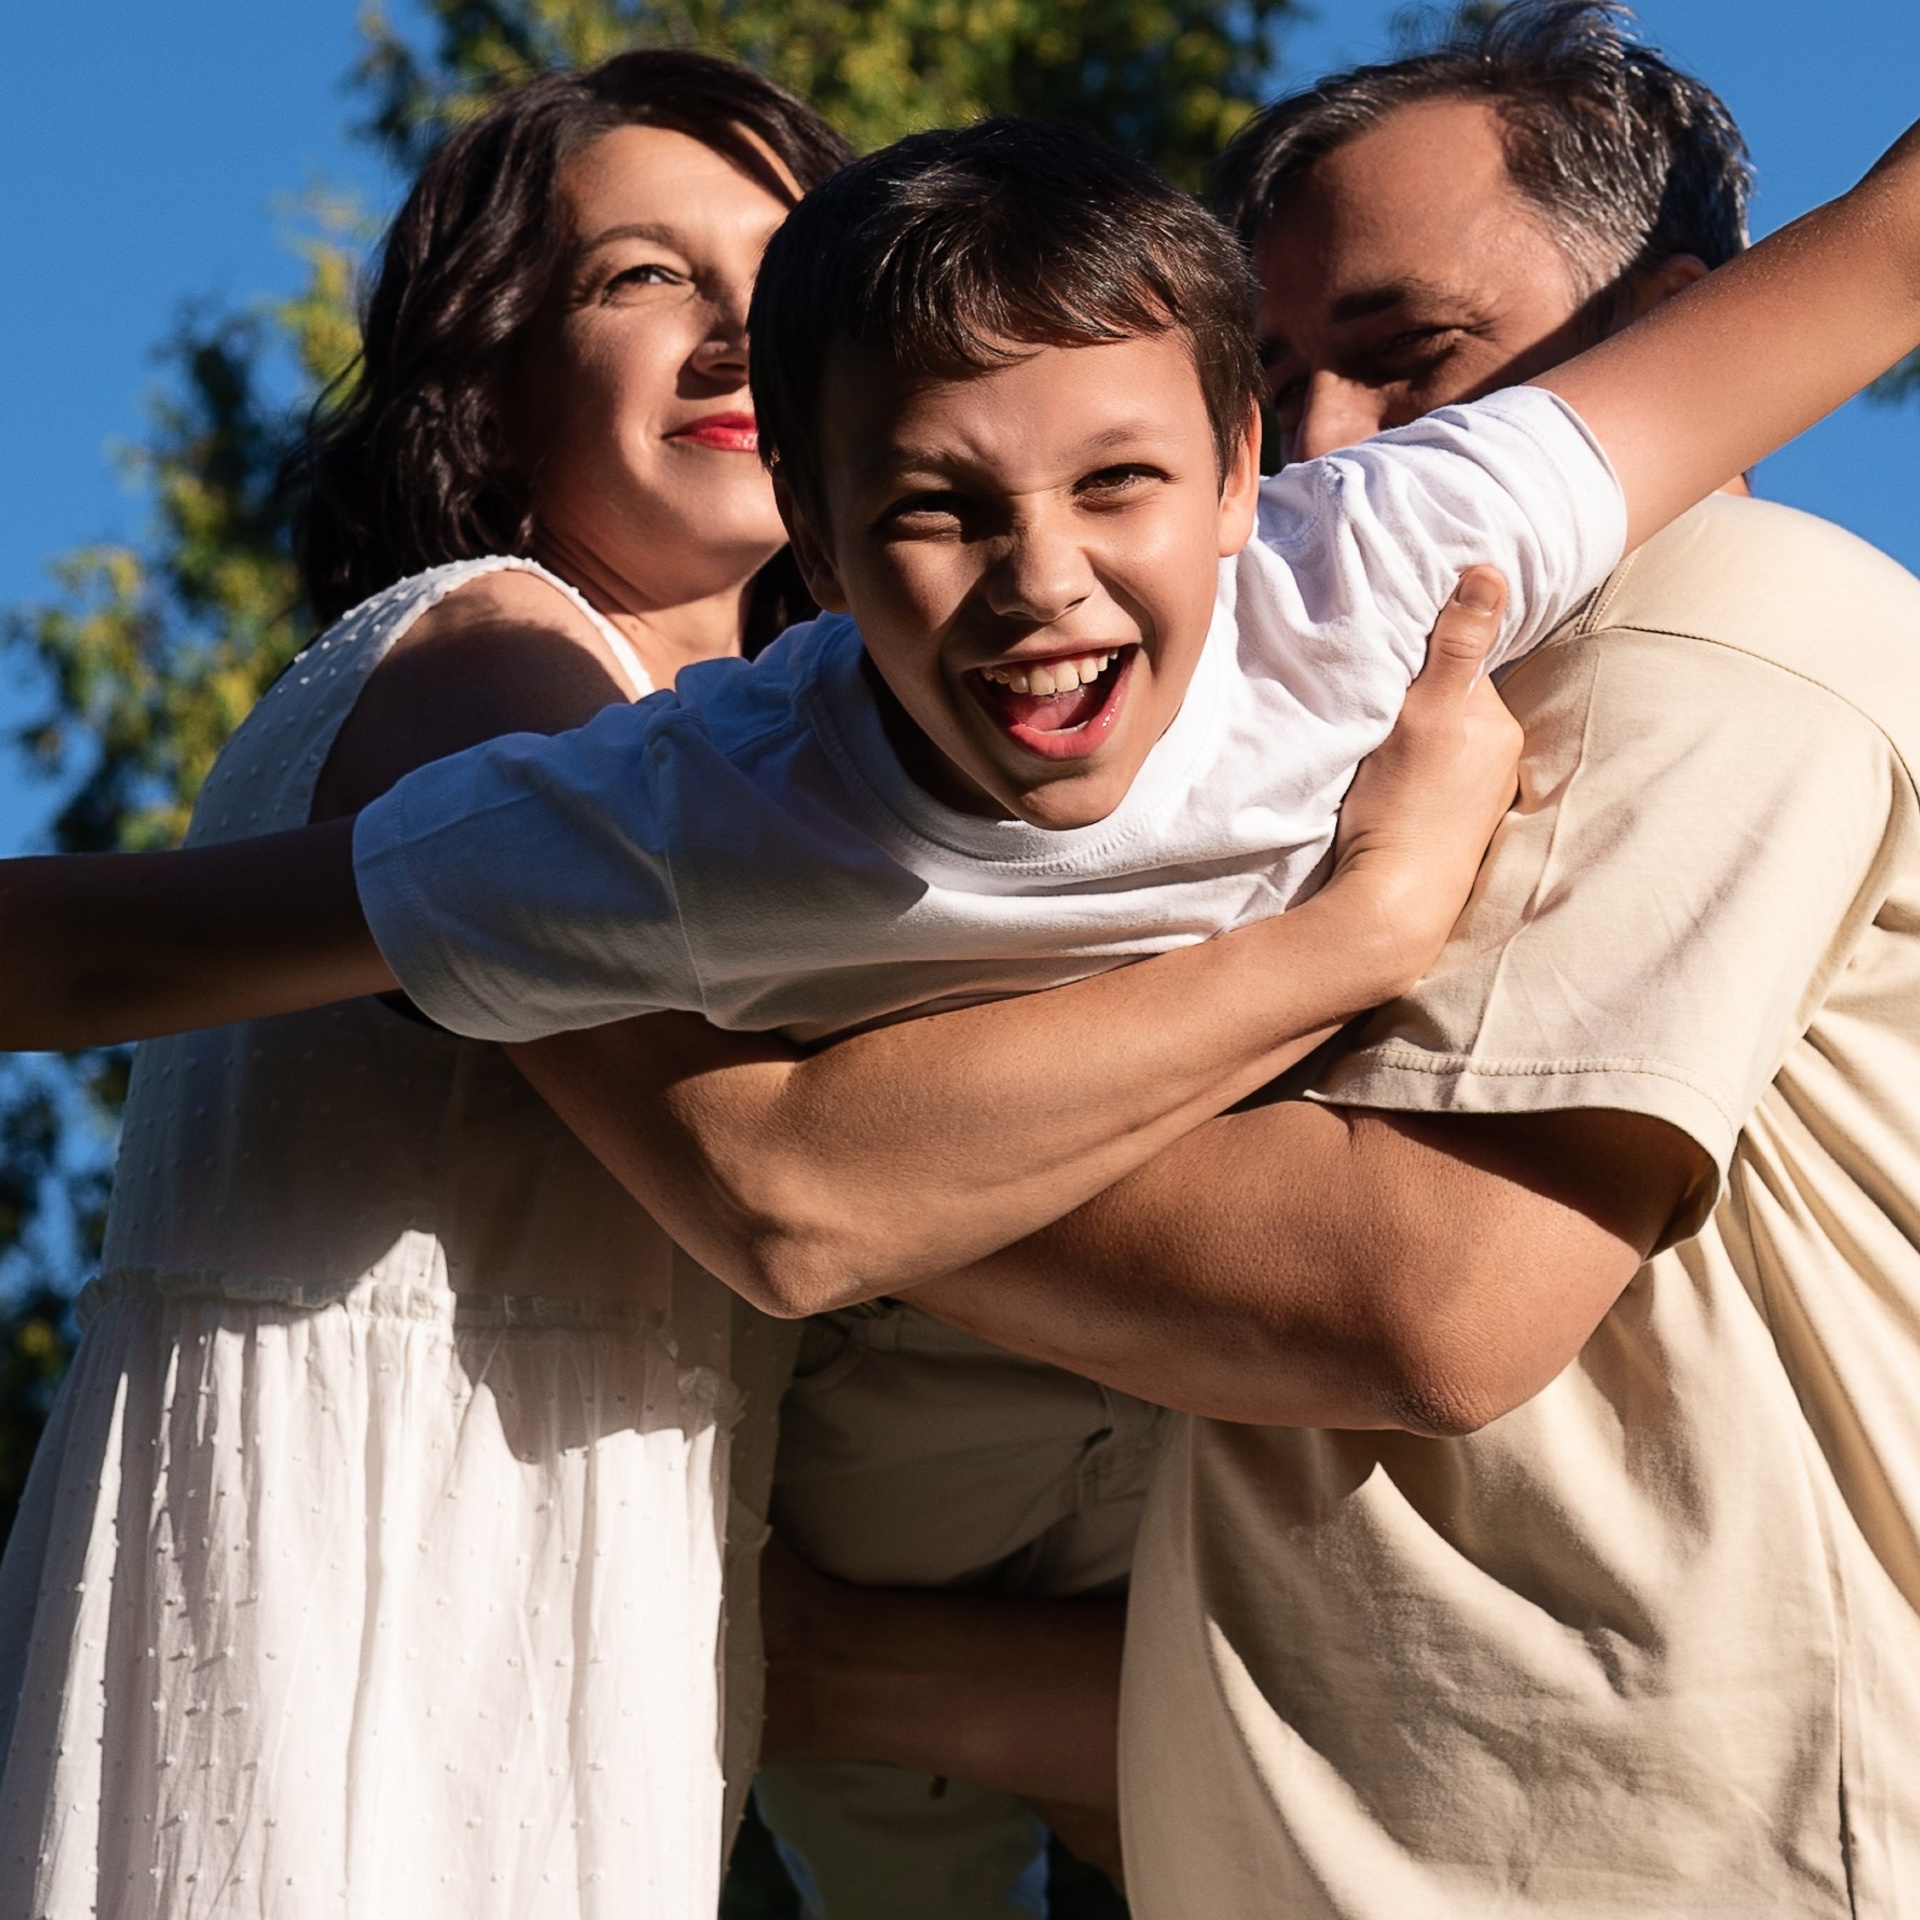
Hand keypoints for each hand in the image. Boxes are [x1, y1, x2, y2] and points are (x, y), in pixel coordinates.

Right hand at [1329, 567, 1521, 995]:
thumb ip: (1459, 643)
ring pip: (1444, 740)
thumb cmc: (1406, 807)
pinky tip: (1385, 784)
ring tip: (1374, 743)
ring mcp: (1479, 796)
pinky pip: (1435, 777)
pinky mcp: (1455, 826)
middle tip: (1372, 700)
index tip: (1385, 653)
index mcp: (1496, 722)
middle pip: (1454, 701)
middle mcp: (1499, 757)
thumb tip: (1490, 570)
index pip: (1460, 662)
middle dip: (1420, 694)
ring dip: (1414, 734)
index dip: (1423, 653)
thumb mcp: (1429, 714)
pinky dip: (1412, 771)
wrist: (1393, 903)